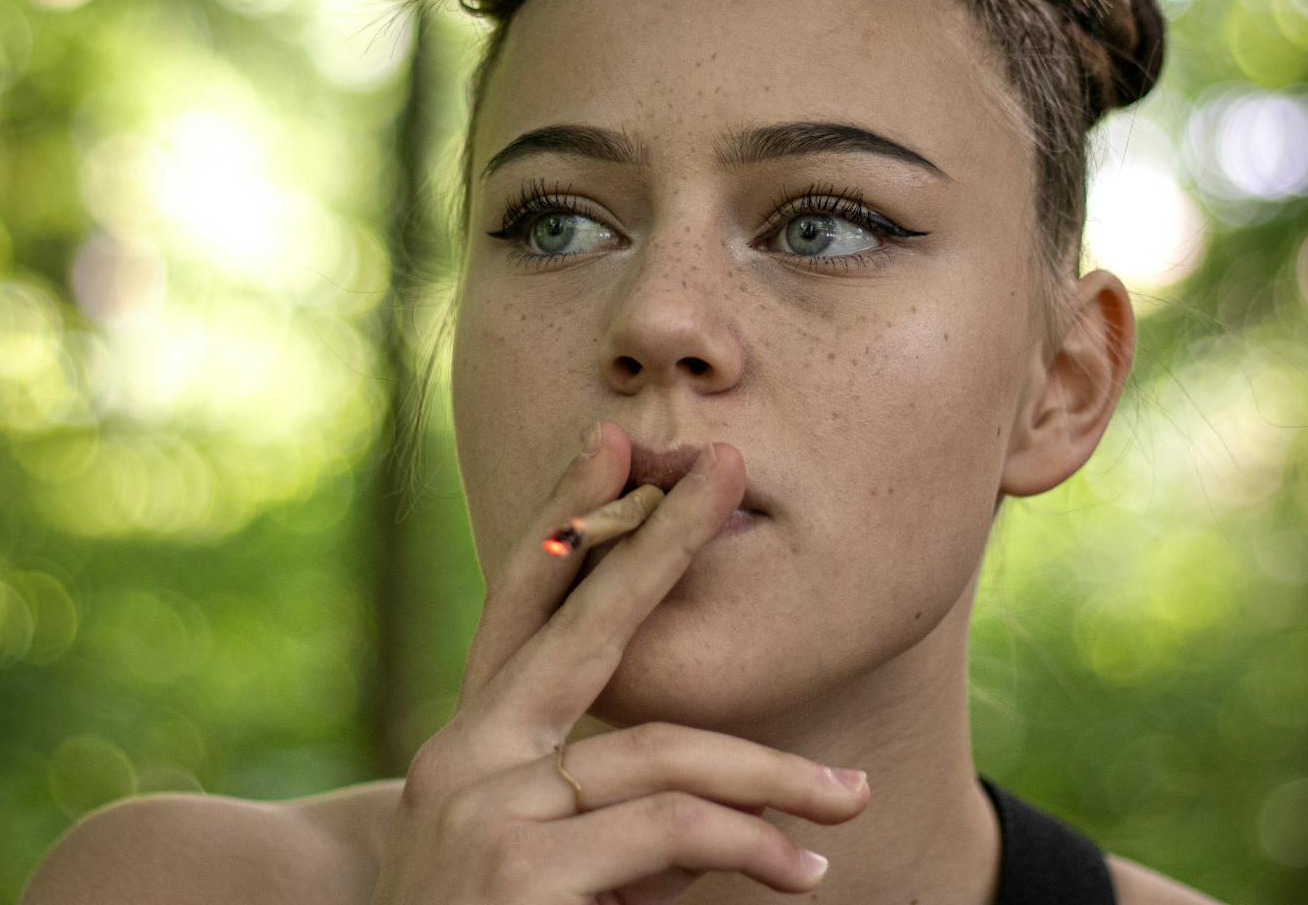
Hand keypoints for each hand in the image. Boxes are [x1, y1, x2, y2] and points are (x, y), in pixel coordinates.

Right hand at [367, 422, 868, 904]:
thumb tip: (714, 811)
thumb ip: (601, 821)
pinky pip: (666, 831)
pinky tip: (801, 870)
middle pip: (577, 626)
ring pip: (659, 753)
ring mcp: (479, 811)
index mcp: (464, 752)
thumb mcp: (545, 878)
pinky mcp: (515, 872)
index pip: (520, 613)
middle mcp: (460, 761)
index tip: (610, 445)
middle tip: (723, 468)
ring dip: (768, 776)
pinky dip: (748, 846)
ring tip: (847, 800)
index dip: (562, 522)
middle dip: (656, 540)